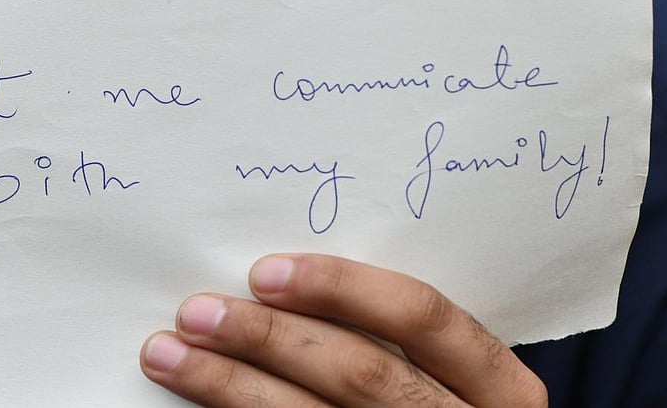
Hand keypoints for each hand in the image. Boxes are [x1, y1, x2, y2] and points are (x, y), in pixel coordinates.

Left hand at [140, 254, 546, 405]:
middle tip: (197, 309)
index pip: (423, 316)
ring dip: (230, 385)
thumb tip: (282, 274)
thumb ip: (393, 330)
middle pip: (361, 371)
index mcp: (497, 385)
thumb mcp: (447, 372)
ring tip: (168, 352)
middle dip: (269, 338)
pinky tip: (196, 401)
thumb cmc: (441, 405)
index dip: (343, 288)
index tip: (265, 271)